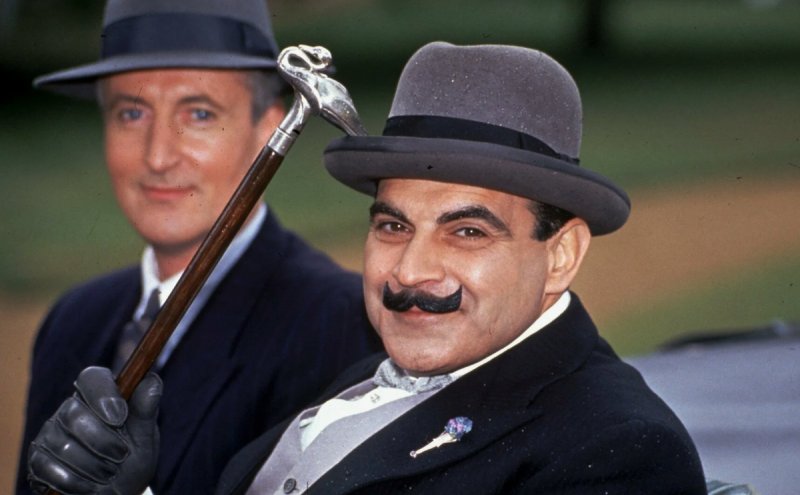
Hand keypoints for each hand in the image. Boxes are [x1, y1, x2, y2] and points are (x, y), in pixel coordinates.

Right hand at [27, 366, 161, 494]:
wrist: (118, 492)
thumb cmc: (132, 460)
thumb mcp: (145, 437)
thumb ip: (146, 409)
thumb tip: (151, 379)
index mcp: (100, 395)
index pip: (92, 377)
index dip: (103, 395)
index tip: (119, 419)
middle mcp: (71, 409)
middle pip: (73, 414)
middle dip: (103, 442)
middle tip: (121, 456)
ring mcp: (51, 433)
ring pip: (63, 446)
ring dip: (93, 467)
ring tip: (109, 473)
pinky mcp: (38, 459)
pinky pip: (47, 468)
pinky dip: (75, 482)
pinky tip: (89, 485)